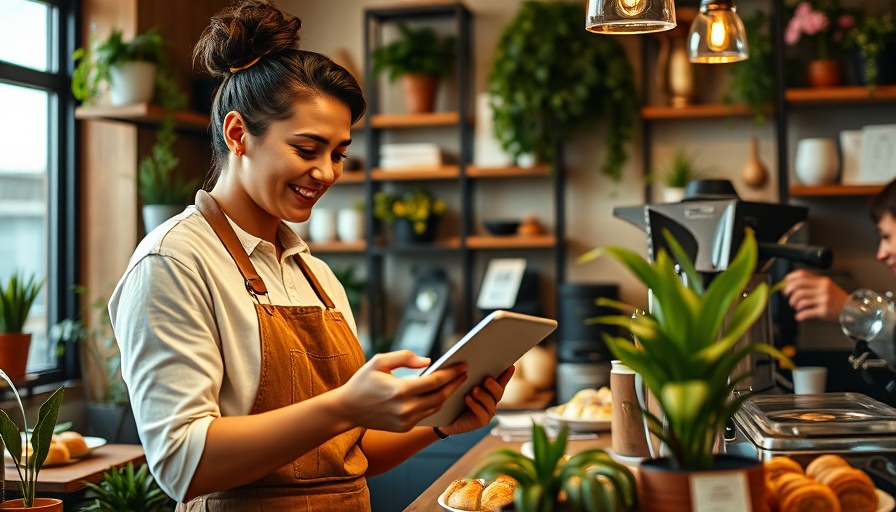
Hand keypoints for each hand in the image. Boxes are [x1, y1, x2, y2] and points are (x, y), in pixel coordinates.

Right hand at [335, 350, 467, 431]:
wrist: (347, 409)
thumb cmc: (363, 381)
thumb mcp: (379, 361)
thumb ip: (405, 357)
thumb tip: (428, 361)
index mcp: (400, 390)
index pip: (434, 381)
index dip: (451, 373)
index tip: (463, 365)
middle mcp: (405, 408)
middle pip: (440, 396)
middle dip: (455, 384)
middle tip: (465, 373)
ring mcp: (406, 421)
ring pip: (435, 407)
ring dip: (447, 394)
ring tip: (456, 382)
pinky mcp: (404, 427)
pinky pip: (426, 415)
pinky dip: (435, 404)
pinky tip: (441, 393)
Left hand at [439, 365, 513, 435]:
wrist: (444, 419)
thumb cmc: (453, 399)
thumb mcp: (460, 385)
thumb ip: (468, 376)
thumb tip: (468, 364)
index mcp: (488, 390)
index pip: (500, 381)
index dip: (506, 374)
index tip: (510, 366)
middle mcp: (491, 400)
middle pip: (498, 392)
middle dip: (493, 385)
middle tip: (487, 379)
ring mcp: (488, 411)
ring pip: (490, 402)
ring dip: (483, 395)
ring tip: (474, 389)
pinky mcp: (481, 421)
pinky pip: (482, 413)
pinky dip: (475, 405)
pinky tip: (467, 398)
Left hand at [782, 269, 848, 322]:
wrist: (853, 310)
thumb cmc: (837, 299)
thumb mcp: (827, 287)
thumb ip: (812, 284)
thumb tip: (791, 285)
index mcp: (822, 281)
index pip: (801, 274)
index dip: (789, 279)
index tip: (784, 285)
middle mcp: (823, 288)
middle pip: (798, 286)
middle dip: (788, 292)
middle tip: (787, 297)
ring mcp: (824, 299)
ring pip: (800, 299)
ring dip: (794, 304)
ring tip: (796, 307)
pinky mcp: (824, 311)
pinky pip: (806, 312)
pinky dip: (799, 315)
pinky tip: (799, 317)